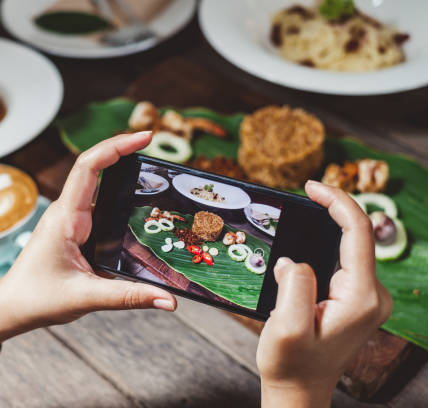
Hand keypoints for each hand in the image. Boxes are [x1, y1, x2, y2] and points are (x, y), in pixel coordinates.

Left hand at [0, 131, 176, 351]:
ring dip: (121, 171)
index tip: (145, 137)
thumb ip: (129, 296)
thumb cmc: (37, 299)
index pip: (89, 167)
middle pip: (95, 167)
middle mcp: (67, 212)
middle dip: (123, 150)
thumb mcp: (85, 298)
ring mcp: (70, 219)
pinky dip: (118, 197)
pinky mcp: (75, 230)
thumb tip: (169, 300)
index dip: (116, 146)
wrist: (11, 307)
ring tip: (153, 169)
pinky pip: (98, 205)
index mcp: (66, 218)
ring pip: (97, 185)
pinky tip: (138, 204)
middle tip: (154, 145)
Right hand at [257, 181, 392, 407]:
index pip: (358, 233)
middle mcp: (371, 294)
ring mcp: (366, 297)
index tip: (310, 186)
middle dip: (331, 209)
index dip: (337, 202)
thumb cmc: (292, 363)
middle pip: (357, 235)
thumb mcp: (287, 328)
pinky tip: (307, 238)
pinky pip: (342, 259)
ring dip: (327, 225)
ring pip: (349, 246)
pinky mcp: (355, 298)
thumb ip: (294, 287)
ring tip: (304, 209)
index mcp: (359, 297)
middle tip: (303, 193)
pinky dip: (325, 242)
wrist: (300, 389)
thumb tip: (294, 260)